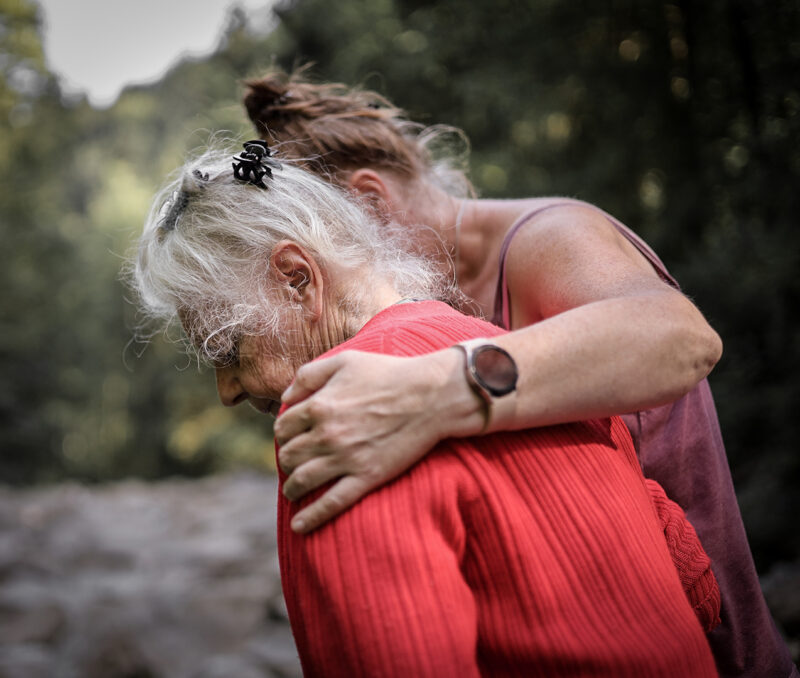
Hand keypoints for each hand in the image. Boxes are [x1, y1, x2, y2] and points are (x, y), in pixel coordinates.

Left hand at [274, 349, 482, 532]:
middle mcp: (327, 434)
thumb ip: (309, 374)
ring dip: (292, 488)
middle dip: (287, 460)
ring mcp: (346, 458)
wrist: (431, 396)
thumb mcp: (345, 360)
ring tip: (293, 490)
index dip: (284, 433)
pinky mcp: (367, 477)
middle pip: (288, 456)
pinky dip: (311, 517)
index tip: (291, 437)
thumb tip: (285, 397)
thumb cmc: (390, 373)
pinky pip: (331, 503)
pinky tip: (299, 526)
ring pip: (302, 481)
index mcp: (319, 405)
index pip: (283, 427)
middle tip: (294, 462)